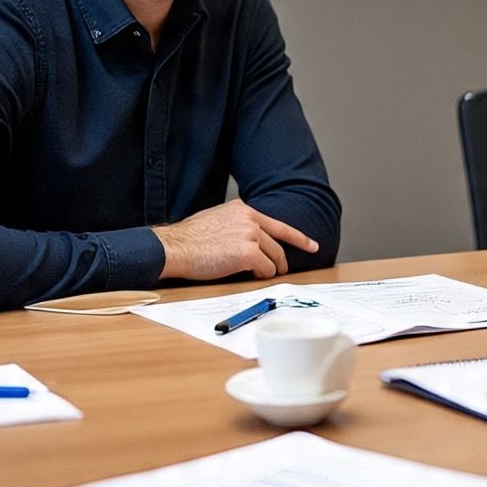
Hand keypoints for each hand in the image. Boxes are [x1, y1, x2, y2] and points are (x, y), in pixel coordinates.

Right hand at [154, 200, 318, 281]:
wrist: (175, 247)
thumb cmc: (188, 240)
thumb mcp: (215, 221)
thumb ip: (235, 226)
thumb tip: (247, 241)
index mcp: (242, 209)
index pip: (277, 224)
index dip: (298, 237)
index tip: (312, 245)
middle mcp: (249, 219)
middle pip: (277, 244)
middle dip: (281, 261)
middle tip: (281, 272)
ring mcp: (250, 234)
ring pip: (274, 258)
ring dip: (269, 270)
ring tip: (259, 276)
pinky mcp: (248, 253)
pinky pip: (266, 269)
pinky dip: (261, 276)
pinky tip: (251, 277)